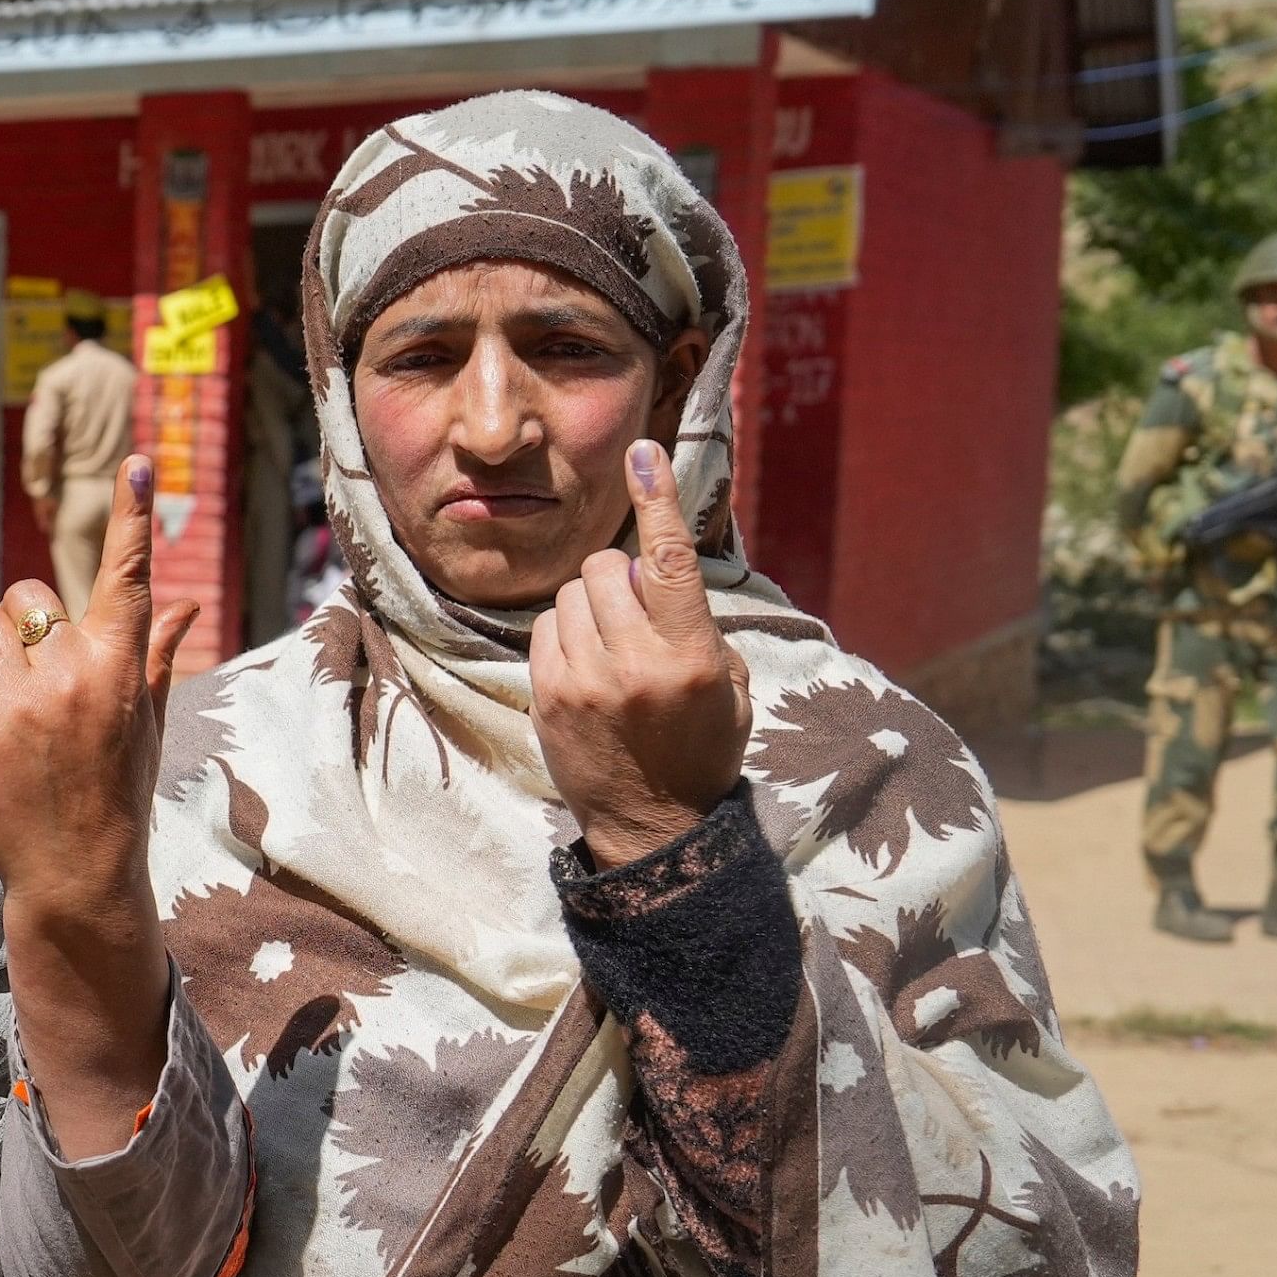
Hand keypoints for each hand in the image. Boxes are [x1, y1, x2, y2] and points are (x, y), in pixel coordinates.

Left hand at [0, 455, 203, 1156]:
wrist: (75, 872)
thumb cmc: (115, 790)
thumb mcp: (145, 722)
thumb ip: (152, 653)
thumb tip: (182, 601)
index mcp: (121, 668)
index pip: (128, 581)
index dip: (133, 519)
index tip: (138, 465)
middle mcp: (73, 675)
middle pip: (28, 595)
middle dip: (27, 626)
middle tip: (40, 682)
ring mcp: (22, 703)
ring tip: (12, 708)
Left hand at [531, 439, 752, 867]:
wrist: (653, 824)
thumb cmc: (701, 746)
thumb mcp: (730, 686)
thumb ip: (700, 624)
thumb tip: (661, 571)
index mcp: (689, 656)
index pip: (669, 560)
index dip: (656, 500)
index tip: (643, 453)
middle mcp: (633, 664)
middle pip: (607, 567)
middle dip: (621, 575)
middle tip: (638, 614)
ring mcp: (582, 681)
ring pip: (572, 593)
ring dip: (592, 603)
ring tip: (613, 644)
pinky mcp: (546, 696)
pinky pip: (546, 626)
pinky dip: (566, 631)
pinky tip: (586, 662)